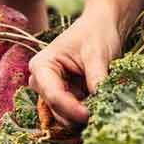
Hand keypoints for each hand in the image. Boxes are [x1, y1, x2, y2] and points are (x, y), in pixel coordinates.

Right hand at [28, 8, 123, 123]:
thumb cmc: (96, 33)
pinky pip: (72, 113)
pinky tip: (99, 108)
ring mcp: (52, 90)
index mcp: (42, 65)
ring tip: (102, 110)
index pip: (53, 95)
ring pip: (63, 116)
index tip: (90, 115)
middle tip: (99, 116)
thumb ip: (96, 79)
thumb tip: (101, 102)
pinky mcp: (65, 97)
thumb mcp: (98, 54)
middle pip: (55, 109)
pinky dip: (85, 113)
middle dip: (76, 116)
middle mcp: (41, 81)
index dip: (71, 109)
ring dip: (81, 118)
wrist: (102, 26)